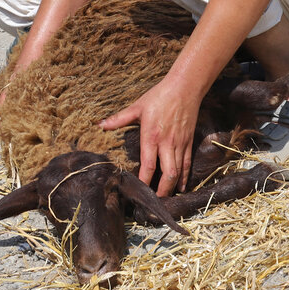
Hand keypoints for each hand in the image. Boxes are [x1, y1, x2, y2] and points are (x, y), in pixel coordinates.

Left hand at [99, 78, 199, 196]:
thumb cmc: (159, 96)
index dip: (144, 181)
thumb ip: (119, 119)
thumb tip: (100, 124)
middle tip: (153, 202)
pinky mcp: (188, 142)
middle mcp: (166, 143)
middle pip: (167, 174)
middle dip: (161, 191)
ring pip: (178, 172)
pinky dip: (184, 177)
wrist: (185, 87)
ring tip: (165, 199)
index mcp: (151, 136)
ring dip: (172, 188)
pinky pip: (187, 164)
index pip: (148, 165)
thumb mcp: (137, 106)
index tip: (138, 192)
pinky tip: (181, 187)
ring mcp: (179, 144)